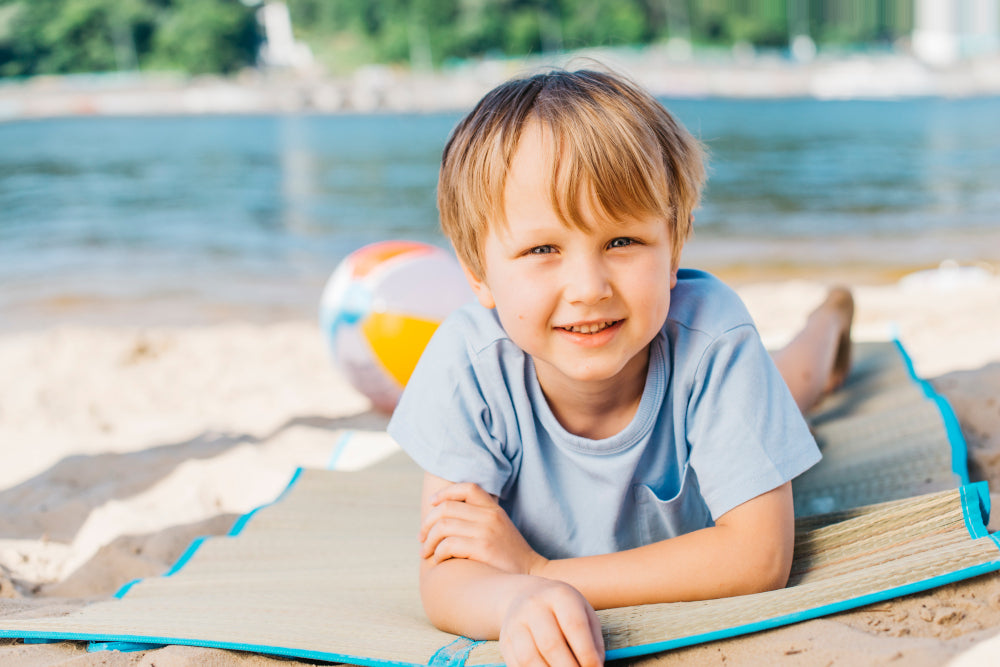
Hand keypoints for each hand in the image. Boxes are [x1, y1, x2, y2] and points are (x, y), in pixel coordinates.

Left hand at [420, 482, 547, 575]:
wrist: (532, 576)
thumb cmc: (509, 557)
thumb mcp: (499, 529)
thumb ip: (479, 519)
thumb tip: (447, 519)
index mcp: (494, 509)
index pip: (467, 487)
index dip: (445, 492)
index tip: (432, 504)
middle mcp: (490, 516)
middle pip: (447, 507)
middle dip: (427, 522)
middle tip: (421, 538)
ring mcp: (487, 531)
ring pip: (443, 526)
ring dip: (428, 540)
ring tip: (426, 553)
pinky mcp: (483, 549)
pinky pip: (449, 545)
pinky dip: (438, 553)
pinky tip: (439, 561)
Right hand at [500, 578, 604, 666]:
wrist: (525, 595)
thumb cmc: (563, 610)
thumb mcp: (583, 613)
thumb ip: (593, 640)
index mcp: (560, 595)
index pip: (574, 625)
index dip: (587, 652)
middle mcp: (534, 605)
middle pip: (550, 644)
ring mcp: (515, 622)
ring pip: (529, 658)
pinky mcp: (504, 640)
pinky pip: (516, 664)